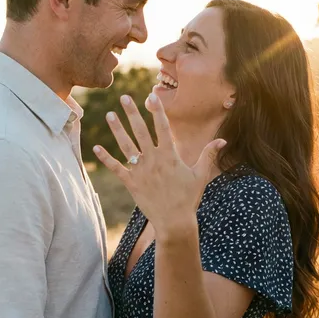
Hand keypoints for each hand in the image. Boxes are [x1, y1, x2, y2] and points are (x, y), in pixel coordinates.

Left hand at [92, 93, 225, 234]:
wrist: (174, 221)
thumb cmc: (189, 198)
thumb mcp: (200, 174)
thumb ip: (208, 155)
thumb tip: (222, 141)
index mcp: (170, 155)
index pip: (163, 127)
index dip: (157, 111)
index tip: (151, 96)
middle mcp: (154, 160)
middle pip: (141, 131)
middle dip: (132, 113)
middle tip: (124, 97)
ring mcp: (141, 171)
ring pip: (126, 146)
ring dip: (117, 129)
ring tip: (109, 115)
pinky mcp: (132, 183)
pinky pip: (117, 168)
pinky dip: (106, 158)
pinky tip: (96, 147)